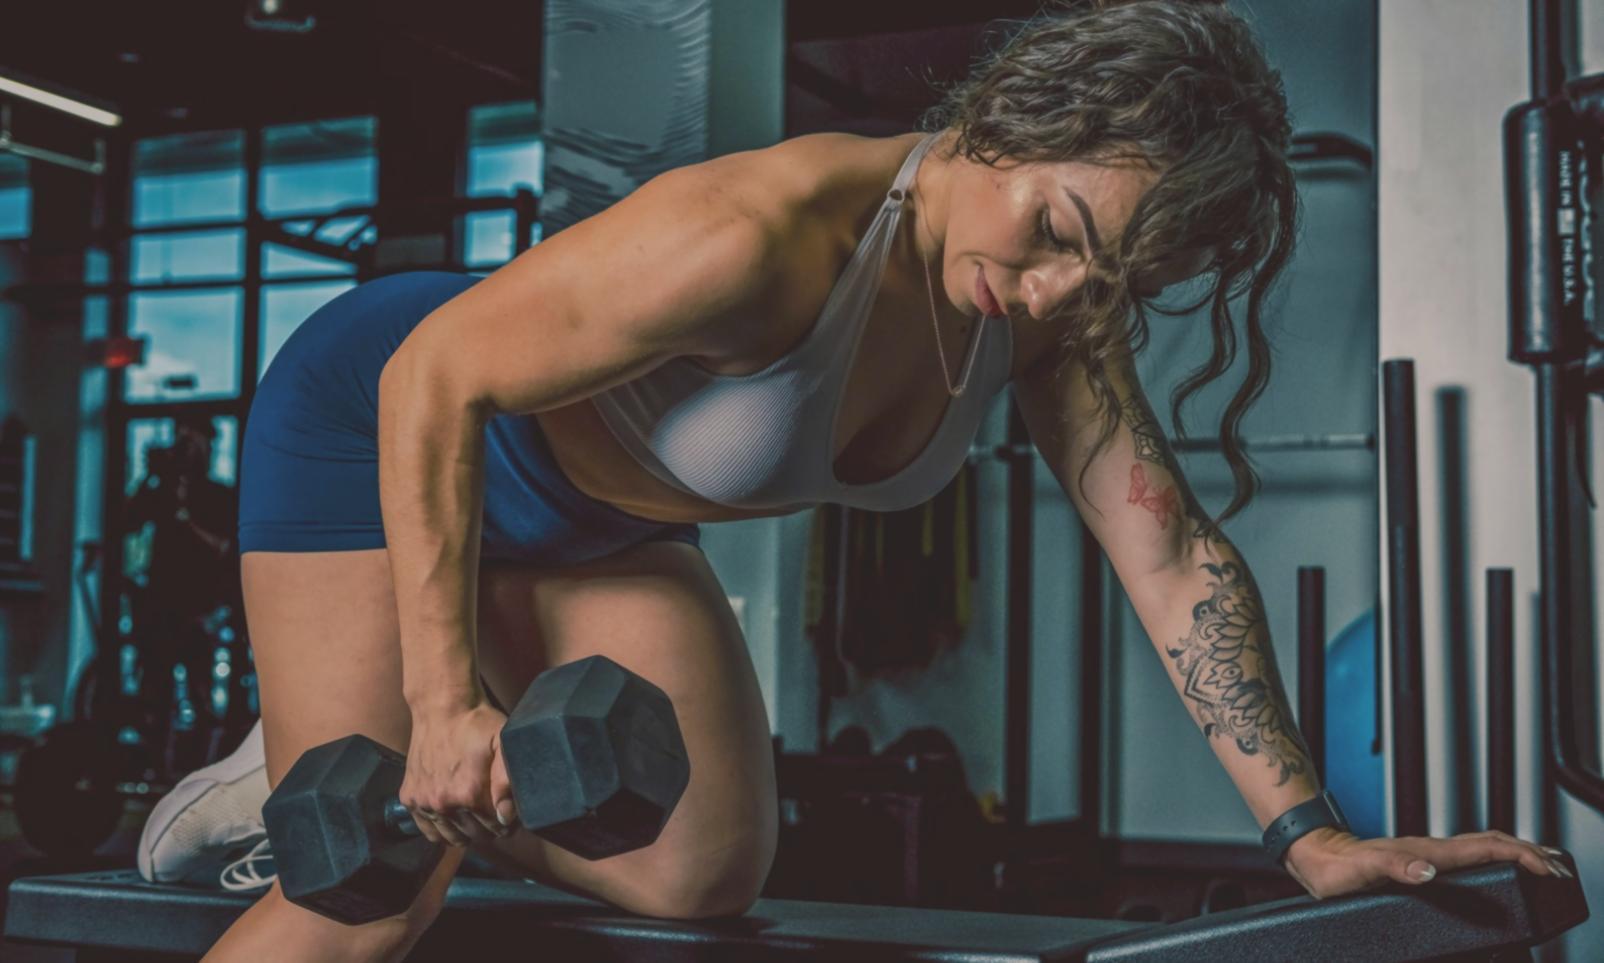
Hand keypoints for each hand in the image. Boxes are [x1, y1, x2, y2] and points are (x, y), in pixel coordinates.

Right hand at [398, 700, 515, 846]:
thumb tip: (507, 816)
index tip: (509, 814)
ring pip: (451, 838)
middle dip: (490, 829)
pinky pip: (427, 831)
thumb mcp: (503, 742)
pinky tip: (452, 820)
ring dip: (467, 833)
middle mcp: (444, 804)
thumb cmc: (477, 723)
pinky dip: (441, 832)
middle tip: (494, 815)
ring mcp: (424, 803)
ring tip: (475, 819)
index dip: (508, 822)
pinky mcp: (409, 798)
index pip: (497, 827)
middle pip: (475, 836)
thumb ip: (508, 780)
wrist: (442, 708)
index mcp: (469, 794)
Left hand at [1284, 827, 1575, 898]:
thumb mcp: (1361, 871)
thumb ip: (1393, 868)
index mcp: (1425, 853)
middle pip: (1489, 843)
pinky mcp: (1420, 862)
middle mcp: (1430, 850)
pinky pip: (1467, 856)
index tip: (1545, 866)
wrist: (1314, 855)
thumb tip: (1427, 873)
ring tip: (1540, 864)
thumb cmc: (1335, 867)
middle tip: (1558, 867)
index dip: (1518, 854)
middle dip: (1528, 851)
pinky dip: (1492, 859)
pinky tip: (1495, 868)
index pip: (1482, 848)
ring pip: (1481, 847)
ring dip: (1515, 853)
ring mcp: (1427, 854)